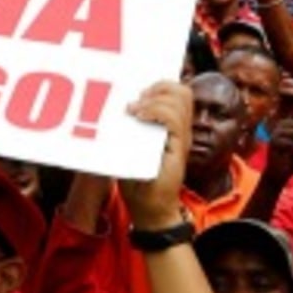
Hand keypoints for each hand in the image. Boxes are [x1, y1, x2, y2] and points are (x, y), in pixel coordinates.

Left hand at [119, 81, 192, 228]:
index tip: (137, 90)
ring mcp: (181, 138)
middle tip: (137, 98)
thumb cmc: (136, 179)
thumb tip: (110, 106)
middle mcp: (180, 130)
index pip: (177, 92)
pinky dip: (156, 112)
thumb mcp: (127, 147)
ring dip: (155, 98)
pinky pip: (173, 119)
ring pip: (181, 99)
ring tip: (135, 109)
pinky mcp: (178, 149)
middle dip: (159, 85)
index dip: (160, 83)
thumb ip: (126, 127)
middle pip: (182, 91)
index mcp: (171, 126)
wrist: (148, 209)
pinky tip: (139, 116)